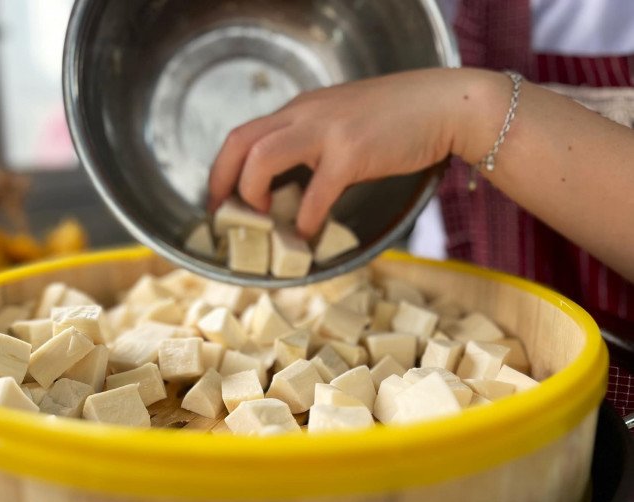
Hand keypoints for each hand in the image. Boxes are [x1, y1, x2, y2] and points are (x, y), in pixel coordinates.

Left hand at [208, 68, 473, 236]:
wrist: (445, 105)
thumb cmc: (397, 119)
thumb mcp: (343, 122)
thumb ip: (314, 145)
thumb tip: (293, 189)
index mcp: (300, 109)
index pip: (243, 134)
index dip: (221, 169)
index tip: (219, 199)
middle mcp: (304, 114)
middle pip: (239, 142)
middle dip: (221, 182)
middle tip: (224, 216)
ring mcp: (326, 130)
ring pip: (261, 158)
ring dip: (252, 194)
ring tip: (262, 222)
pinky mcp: (351, 152)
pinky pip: (315, 192)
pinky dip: (305, 219)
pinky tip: (308, 234)